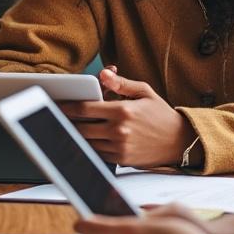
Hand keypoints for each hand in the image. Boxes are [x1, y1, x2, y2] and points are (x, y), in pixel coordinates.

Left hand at [58, 68, 194, 167]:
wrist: (180, 141)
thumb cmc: (160, 113)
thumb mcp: (143, 91)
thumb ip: (120, 83)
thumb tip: (103, 74)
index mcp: (123, 111)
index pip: (85, 109)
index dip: (67, 107)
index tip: (56, 105)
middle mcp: (119, 130)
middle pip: (81, 127)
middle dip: (66, 122)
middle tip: (53, 117)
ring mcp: (120, 147)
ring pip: (87, 142)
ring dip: (75, 136)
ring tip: (63, 128)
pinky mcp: (122, 160)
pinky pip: (97, 153)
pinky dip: (87, 147)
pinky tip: (81, 140)